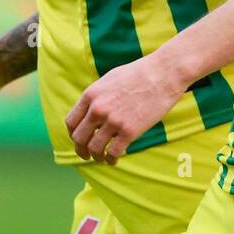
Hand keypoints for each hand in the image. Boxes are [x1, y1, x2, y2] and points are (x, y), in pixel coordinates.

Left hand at [66, 54, 187, 162]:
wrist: (162, 74)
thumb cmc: (138, 74)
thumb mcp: (109, 80)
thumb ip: (97, 96)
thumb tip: (90, 112)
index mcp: (90, 95)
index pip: (71, 122)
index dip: (73, 134)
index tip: (79, 140)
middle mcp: (98, 108)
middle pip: (78, 138)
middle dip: (80, 150)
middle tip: (86, 155)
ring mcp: (113, 120)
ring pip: (94, 148)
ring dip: (96, 157)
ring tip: (102, 158)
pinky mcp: (129, 131)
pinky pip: (113, 153)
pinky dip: (110, 160)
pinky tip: (114, 160)